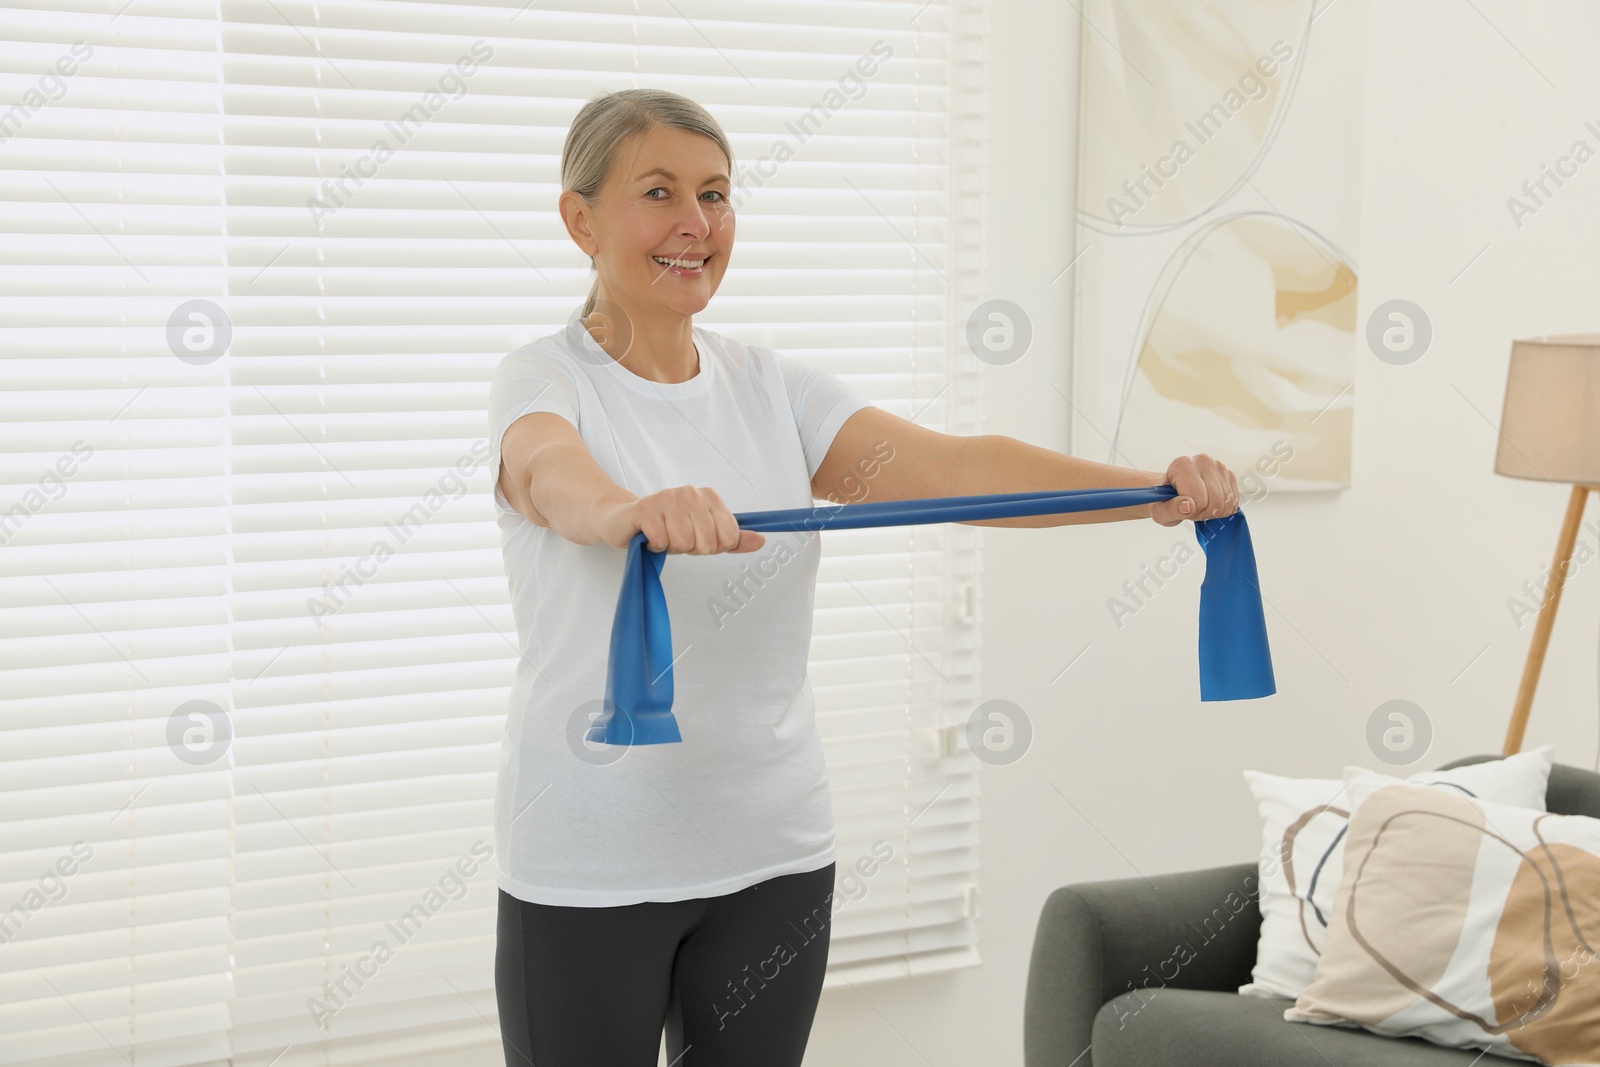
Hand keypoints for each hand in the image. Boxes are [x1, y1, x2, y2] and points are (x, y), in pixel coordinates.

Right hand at [597, 485, 765, 553]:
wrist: (623, 520)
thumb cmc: (666, 527)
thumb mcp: (704, 534)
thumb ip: (732, 539)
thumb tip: (761, 541)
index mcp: (709, 496)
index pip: (729, 536)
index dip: (713, 547)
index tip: (697, 539)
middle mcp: (690, 493)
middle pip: (708, 542)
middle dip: (691, 549)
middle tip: (676, 539)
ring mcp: (667, 498)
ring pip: (685, 543)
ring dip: (672, 547)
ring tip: (662, 536)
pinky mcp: (645, 509)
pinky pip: (662, 541)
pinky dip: (655, 547)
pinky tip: (649, 536)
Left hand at [1150, 454, 1238, 527]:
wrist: (1173, 492)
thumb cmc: (1165, 500)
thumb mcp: (1160, 510)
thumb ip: (1172, 509)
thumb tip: (1188, 507)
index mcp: (1182, 465)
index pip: (1198, 499)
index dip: (1191, 512)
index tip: (1182, 508)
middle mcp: (1202, 460)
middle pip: (1215, 501)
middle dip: (1204, 513)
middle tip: (1192, 509)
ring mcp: (1219, 466)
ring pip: (1227, 502)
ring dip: (1214, 512)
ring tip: (1200, 505)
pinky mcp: (1229, 474)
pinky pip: (1234, 501)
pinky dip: (1223, 509)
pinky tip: (1210, 504)